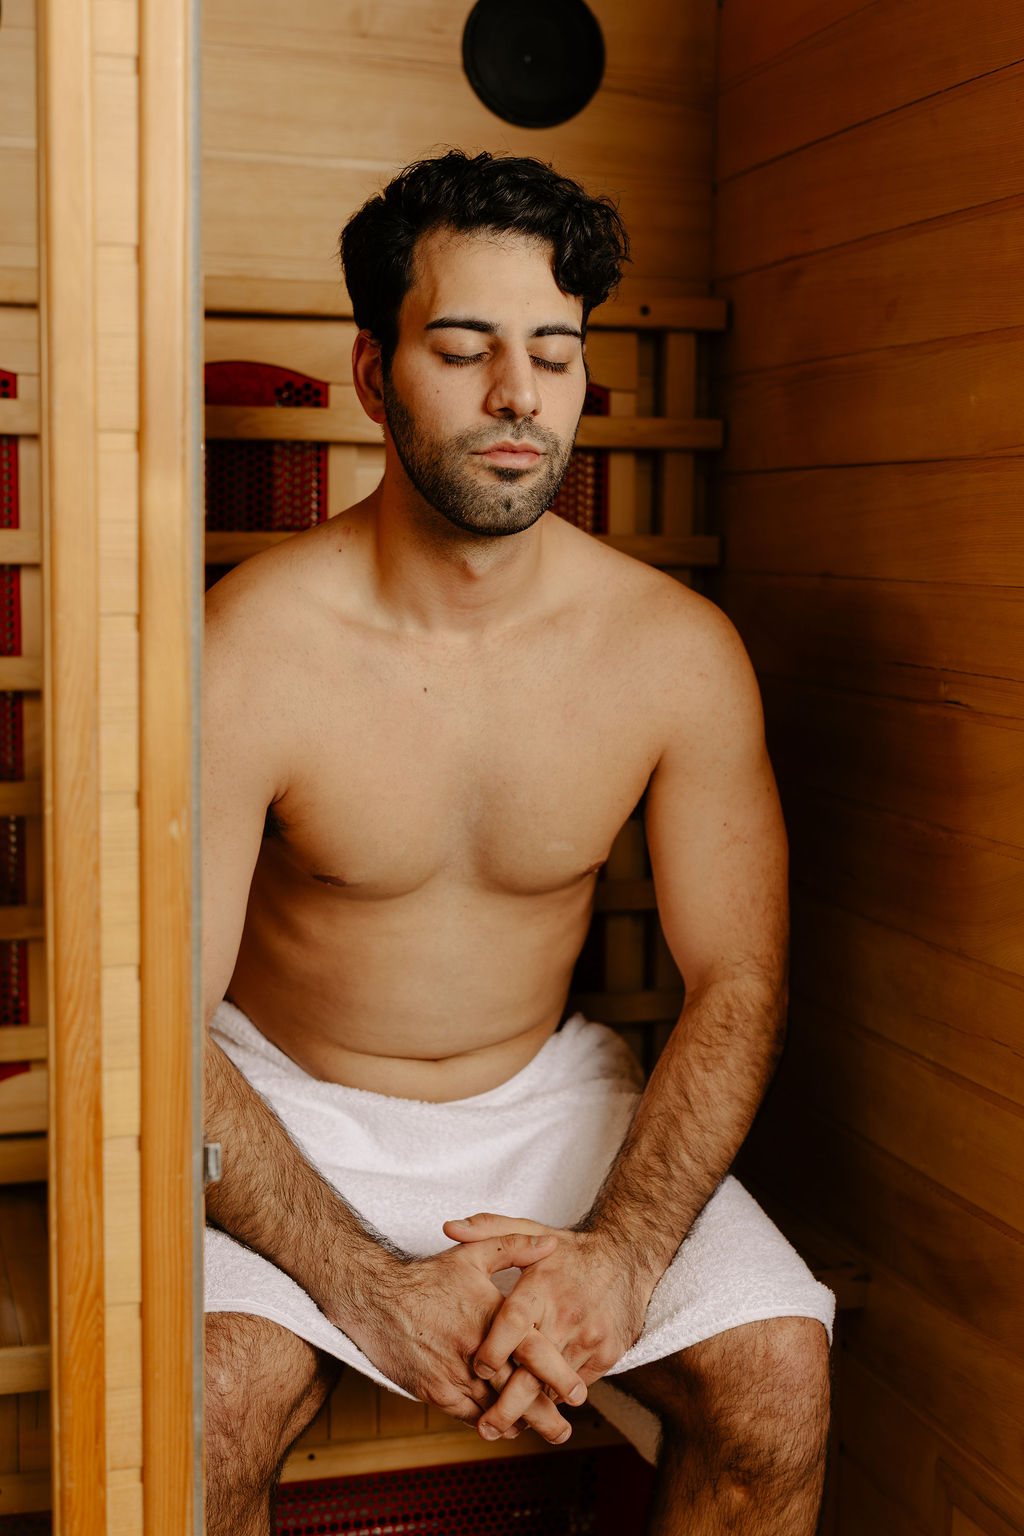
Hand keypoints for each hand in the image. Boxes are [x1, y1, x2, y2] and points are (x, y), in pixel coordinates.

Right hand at [339, 1231, 587, 1442]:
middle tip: (565, 1429)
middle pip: (517, 1390)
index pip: (532, 1352)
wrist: (375, 1298)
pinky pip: (468, 1416)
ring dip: (519, 1422)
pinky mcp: (434, 1391)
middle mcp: (474, 1351)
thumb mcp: (472, 1255)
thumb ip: (514, 1247)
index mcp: (490, 1318)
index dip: (558, 1375)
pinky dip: (489, 1423)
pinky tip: (504, 1426)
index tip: (579, 1392)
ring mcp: (453, 1375)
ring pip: (494, 1408)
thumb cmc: (427, 1277)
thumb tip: (551, 1245)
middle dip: (544, 1414)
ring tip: (543, 1431)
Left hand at [442, 1213, 653, 1437]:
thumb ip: (490, 1231)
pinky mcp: (607, 1354)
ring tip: (505, 1426)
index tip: (477, 1370)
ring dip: (531, 1408)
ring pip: (554, 1385)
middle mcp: (565, 1314)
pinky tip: (538, 1407)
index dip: (493, 1349)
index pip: (513, 1322)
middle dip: (508, 1405)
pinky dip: (555, 1396)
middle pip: (533, 1370)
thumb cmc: (572, 1250)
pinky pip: (576, 1385)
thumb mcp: (533, 1229)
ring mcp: (589, 1337)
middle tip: (485, 1427)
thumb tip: (448, 1227)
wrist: (629, 1257)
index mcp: (542, 1285)